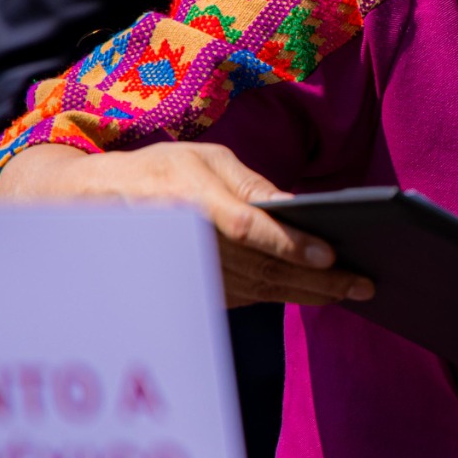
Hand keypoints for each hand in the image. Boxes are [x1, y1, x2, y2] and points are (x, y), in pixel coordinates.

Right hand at [0, 142, 370, 307]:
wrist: (91, 208)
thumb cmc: (157, 172)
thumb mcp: (201, 159)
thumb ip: (248, 184)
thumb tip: (298, 210)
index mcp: (189, 200)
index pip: (247, 228)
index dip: (290, 245)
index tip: (331, 255)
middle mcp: (188, 242)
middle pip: (262, 269)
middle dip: (318, 281)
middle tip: (365, 285)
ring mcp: (186, 273)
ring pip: (258, 291)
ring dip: (307, 294)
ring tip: (352, 292)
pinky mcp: (191, 291)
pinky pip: (245, 298)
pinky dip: (282, 297)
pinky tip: (316, 294)